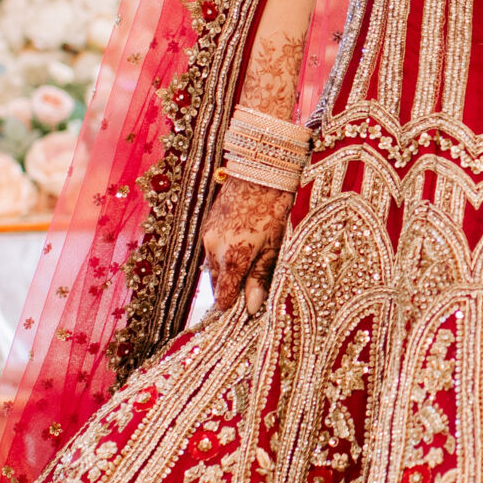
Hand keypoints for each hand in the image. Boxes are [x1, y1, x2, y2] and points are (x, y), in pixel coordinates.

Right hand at [202, 175, 291, 316]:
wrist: (260, 169)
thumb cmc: (275, 206)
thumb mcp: (275, 245)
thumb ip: (260, 277)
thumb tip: (251, 307)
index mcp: (233, 257)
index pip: (224, 298)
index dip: (234, 309)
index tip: (246, 314)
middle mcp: (214, 249)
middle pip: (217, 285)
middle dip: (230, 293)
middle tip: (250, 295)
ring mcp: (207, 236)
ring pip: (212, 269)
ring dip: (226, 275)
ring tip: (247, 274)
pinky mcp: (207, 225)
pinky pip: (210, 252)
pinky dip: (222, 259)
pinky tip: (239, 253)